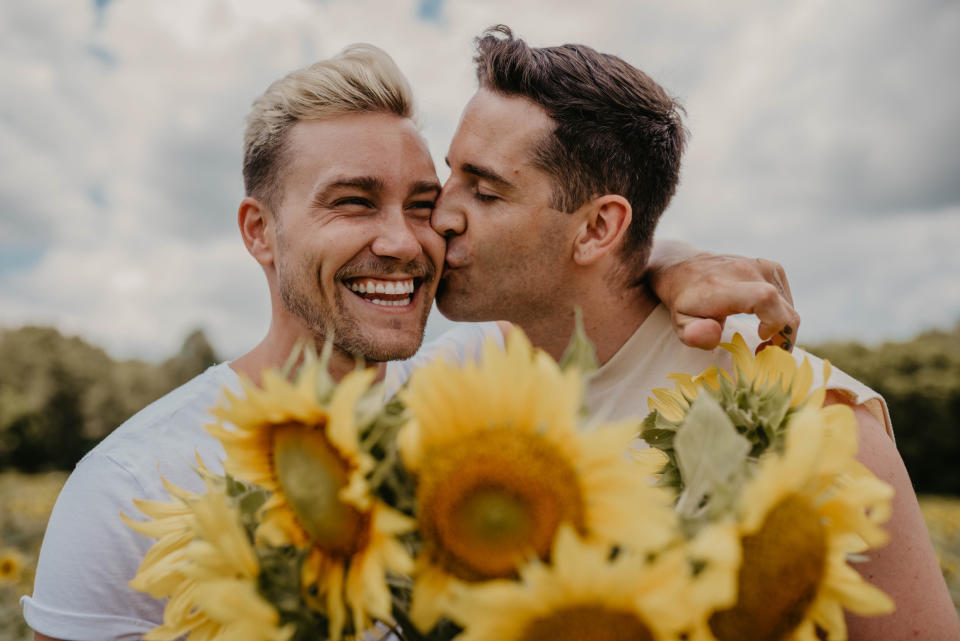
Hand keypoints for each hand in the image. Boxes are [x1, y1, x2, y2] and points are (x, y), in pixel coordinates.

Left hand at [645, 241, 799, 350]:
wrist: (685, 269)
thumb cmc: (685, 302)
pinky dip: (781, 314)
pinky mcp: (771, 267)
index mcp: (723, 286)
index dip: (774, 323)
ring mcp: (761, 266)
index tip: (761, 338)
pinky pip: (787, 298)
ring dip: (782, 328)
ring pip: (789, 306)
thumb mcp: (681, 324)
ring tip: (762, 337)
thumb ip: (694, 334)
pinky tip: (765, 321)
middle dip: (782, 337)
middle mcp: (745, 271)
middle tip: (763, 351)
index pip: (764, 299)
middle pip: (784, 309)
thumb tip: (713, 335)